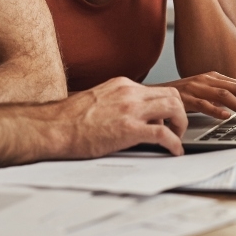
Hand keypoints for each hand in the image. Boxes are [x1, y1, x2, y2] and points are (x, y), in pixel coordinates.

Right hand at [58, 77, 187, 156]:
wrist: (53, 127)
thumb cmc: (69, 119)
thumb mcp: (99, 100)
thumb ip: (118, 103)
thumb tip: (131, 116)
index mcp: (122, 85)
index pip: (157, 89)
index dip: (167, 106)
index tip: (167, 119)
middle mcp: (129, 92)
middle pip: (172, 95)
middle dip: (180, 113)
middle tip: (177, 129)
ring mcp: (130, 110)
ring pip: (174, 108)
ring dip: (181, 125)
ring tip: (177, 138)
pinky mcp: (129, 129)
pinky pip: (163, 134)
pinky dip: (174, 143)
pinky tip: (174, 151)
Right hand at [155, 72, 235, 121]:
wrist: (154, 94)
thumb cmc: (181, 95)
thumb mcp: (203, 91)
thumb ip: (219, 95)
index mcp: (213, 77)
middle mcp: (207, 79)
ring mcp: (196, 87)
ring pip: (225, 96)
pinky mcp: (185, 98)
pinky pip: (203, 104)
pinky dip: (216, 110)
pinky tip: (226, 117)